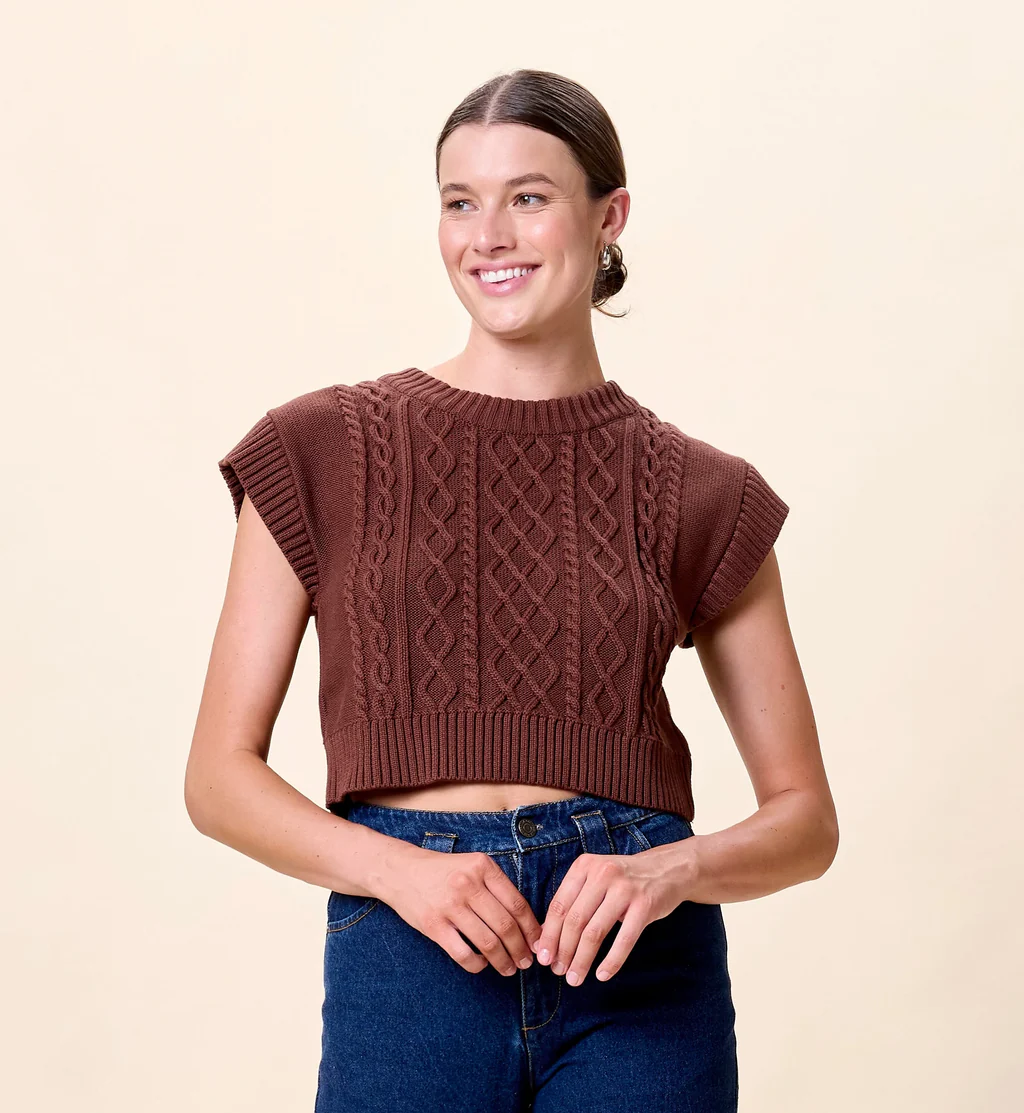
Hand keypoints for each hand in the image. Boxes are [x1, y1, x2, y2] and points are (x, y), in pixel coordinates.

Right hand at [379, 845, 541, 976]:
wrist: (400, 871)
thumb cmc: (443, 871)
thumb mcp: (472, 865)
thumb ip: (496, 887)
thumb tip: (525, 921)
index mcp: (482, 867)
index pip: (517, 903)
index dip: (531, 928)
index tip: (538, 942)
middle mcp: (468, 884)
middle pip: (505, 925)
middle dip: (521, 949)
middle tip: (526, 962)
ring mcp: (450, 905)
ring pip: (488, 942)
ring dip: (503, 961)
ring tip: (510, 969)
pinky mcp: (433, 925)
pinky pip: (463, 953)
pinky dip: (478, 964)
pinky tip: (483, 965)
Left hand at [532, 843, 691, 984]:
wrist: (667, 869)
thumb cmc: (623, 880)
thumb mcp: (595, 881)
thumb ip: (572, 903)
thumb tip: (544, 937)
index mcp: (584, 866)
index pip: (559, 905)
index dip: (549, 934)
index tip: (543, 957)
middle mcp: (602, 874)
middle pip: (575, 920)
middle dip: (564, 951)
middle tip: (558, 971)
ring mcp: (625, 889)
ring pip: (595, 932)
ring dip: (582, 960)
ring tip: (575, 978)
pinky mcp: (645, 905)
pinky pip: (624, 940)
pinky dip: (611, 961)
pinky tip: (602, 975)